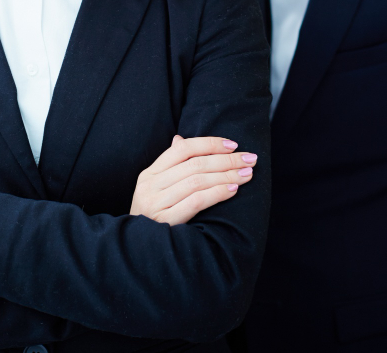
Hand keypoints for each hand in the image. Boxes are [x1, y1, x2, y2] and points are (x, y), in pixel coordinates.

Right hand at [130, 135, 256, 225]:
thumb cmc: (152, 217)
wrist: (137, 248)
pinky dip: (216, 193)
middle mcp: (150, 185)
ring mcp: (156, 203)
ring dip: (227, 176)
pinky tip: (233, 190)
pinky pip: (196, 202)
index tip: (234, 145)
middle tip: (249, 159)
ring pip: (197, 181)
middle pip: (194, 164)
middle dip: (226, 160)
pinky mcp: (165, 221)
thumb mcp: (156, 189)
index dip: (209, 144)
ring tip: (246, 174)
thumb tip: (180, 139)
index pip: (182, 149)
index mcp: (149, 174)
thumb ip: (170, 166)